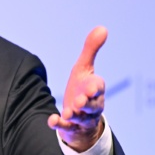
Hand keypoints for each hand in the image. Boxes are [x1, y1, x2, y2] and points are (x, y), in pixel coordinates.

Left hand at [47, 26, 107, 151]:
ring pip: (81, 117)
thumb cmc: (83, 88)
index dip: (94, 87)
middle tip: (80, 101)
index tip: (90, 87)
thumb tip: (102, 27)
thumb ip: (91, 50)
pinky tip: (52, 120)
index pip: (98, 87)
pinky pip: (65, 127)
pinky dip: (59, 124)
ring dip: (75, 114)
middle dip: (87, 103)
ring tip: (69, 112)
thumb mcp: (84, 68)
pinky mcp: (69, 126)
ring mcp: (80, 117)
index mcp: (95, 89)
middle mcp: (91, 105)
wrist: (80, 115)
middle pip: (92, 105)